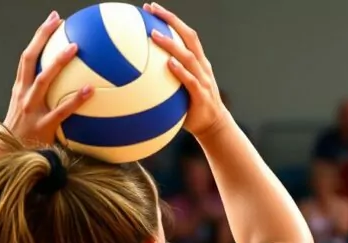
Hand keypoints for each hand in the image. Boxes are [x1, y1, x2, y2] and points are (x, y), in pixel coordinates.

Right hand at [2, 12, 92, 145]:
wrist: (7, 159)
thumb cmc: (24, 136)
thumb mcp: (29, 113)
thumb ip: (45, 100)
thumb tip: (72, 88)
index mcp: (20, 90)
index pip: (27, 57)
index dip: (39, 37)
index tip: (54, 19)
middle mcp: (22, 95)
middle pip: (29, 60)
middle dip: (42, 37)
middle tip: (59, 20)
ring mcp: (31, 110)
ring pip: (42, 80)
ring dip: (58, 62)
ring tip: (75, 47)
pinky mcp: (42, 126)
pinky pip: (61, 111)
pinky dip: (75, 100)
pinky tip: (90, 90)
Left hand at [145, 3, 229, 137]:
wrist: (213, 126)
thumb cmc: (191, 107)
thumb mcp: (178, 89)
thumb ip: (163, 79)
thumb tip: (134, 77)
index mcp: (198, 61)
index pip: (185, 33)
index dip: (170, 19)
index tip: (152, 8)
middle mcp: (202, 66)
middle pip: (189, 36)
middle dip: (171, 20)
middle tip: (152, 10)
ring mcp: (204, 79)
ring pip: (189, 56)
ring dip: (171, 44)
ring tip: (154, 34)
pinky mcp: (201, 95)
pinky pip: (191, 81)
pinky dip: (180, 71)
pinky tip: (168, 64)